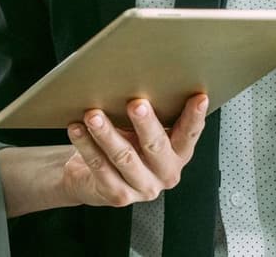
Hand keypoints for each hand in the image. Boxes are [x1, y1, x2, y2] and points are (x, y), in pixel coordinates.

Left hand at [57, 94, 208, 207]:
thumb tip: (138, 81)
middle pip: (156, 146)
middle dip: (145, 123)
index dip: (195, 117)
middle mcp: (165, 173)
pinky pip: (100, 167)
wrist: (92, 180)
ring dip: (107, 133)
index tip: (198, 98)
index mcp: (177, 154)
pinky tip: (77, 129)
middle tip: (136, 104)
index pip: (189, 134)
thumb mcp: (139, 132)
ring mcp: (143, 187)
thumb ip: (148, 116)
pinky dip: (86, 145)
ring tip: (94, 115)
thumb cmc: (122, 146)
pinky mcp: (118, 195)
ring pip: (124, 157)